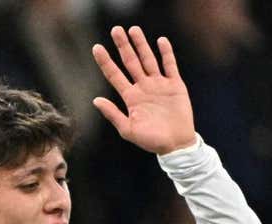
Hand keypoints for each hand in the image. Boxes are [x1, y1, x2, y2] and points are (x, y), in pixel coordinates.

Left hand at [92, 26, 195, 154]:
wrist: (175, 145)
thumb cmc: (151, 141)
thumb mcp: (128, 130)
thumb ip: (113, 114)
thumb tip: (95, 100)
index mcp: (131, 97)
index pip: (114, 75)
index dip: (105, 62)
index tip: (96, 48)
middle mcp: (143, 88)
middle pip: (130, 62)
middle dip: (123, 46)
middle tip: (116, 30)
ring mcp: (159, 85)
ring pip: (148, 60)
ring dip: (141, 45)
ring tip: (134, 29)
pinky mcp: (175, 85)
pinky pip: (170, 65)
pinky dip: (166, 53)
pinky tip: (160, 41)